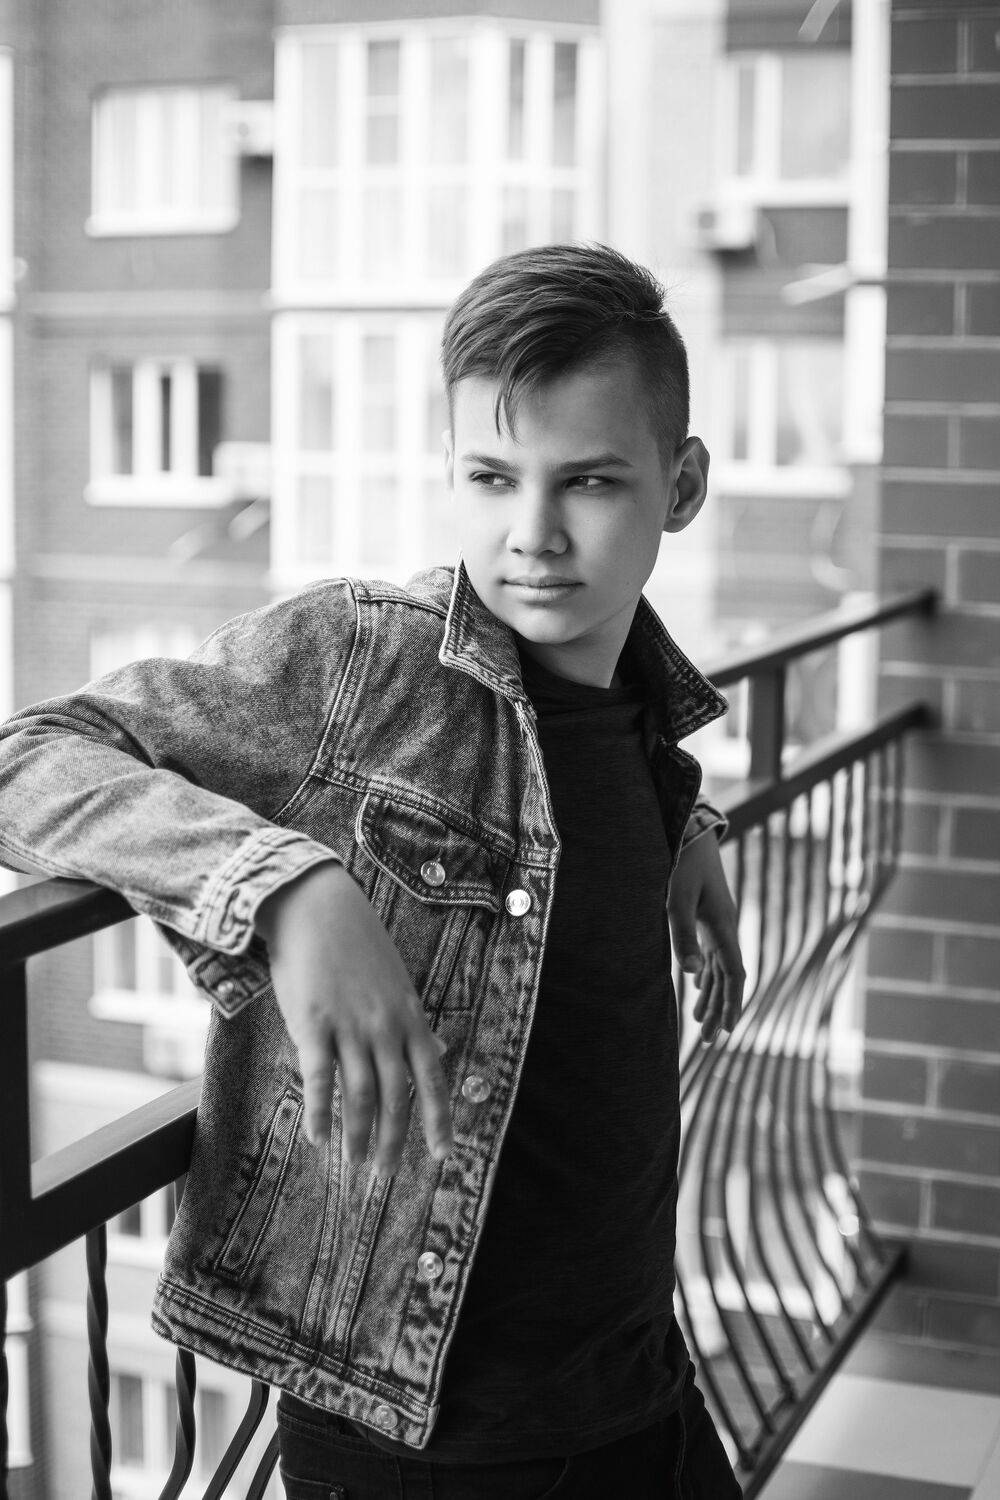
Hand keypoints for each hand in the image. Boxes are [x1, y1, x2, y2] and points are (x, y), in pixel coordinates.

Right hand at [256, 863, 453, 1173]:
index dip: (438, 1119)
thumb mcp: (397, 982)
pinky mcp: (313, 1023)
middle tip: (385, 1175)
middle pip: (397, 1097)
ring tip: (353, 1165)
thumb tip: (438, 1051)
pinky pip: (320, 1080)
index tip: (442, 1155)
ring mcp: (350, 1025)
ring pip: (361, 1095)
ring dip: (358, 1137)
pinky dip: (320, 1114)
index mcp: (410, 1016)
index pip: (432, 1078)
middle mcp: (386, 1026)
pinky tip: (317, 1139)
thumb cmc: (355, 944)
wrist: (315, 905)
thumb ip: (414, 1023)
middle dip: (394, 1141)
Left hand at [667, 832, 744, 1043]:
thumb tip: (691, 973)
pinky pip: (713, 951)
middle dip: (720, 1007)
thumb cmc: (682, 864)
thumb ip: (683, 936)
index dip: (732, 1004)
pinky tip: (698, 980)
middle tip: (710, 1038)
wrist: (691, 830)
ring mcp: (719, 920)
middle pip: (727, 976)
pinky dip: (707, 971)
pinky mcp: (709, 913)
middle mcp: (725, 927)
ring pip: (719, 965)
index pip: (734, 975)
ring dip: (712, 992)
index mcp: (723, 926)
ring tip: (700, 1019)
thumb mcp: (676, 901)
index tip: (728, 1030)